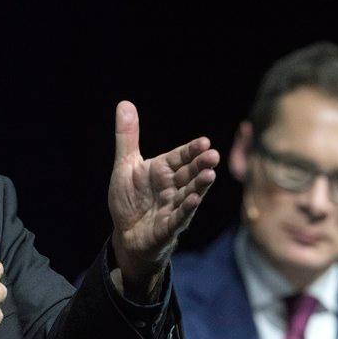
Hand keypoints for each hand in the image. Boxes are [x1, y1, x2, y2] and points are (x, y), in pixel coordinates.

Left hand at [108, 101, 218, 300]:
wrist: (125, 234)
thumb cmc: (129, 199)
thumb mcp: (125, 166)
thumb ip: (127, 137)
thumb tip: (124, 103)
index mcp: (163, 171)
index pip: (181, 157)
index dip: (191, 150)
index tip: (204, 142)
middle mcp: (172, 187)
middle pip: (189, 174)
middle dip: (200, 165)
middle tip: (213, 155)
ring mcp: (172, 207)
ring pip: (189, 194)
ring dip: (199, 186)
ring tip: (210, 175)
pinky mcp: (167, 227)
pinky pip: (178, 217)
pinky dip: (185, 209)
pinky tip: (194, 200)